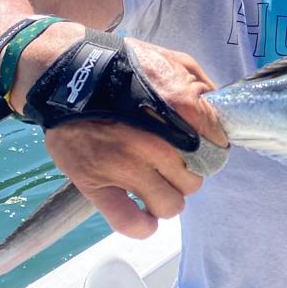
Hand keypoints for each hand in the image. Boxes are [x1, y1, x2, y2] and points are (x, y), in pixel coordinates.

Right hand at [44, 39, 226, 238]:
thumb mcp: (172, 61)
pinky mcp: (95, 184)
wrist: (67, 73)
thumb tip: (219, 119)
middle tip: (173, 163)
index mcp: (180, 112)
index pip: (217, 146)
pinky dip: (142, 226)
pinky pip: (128, 222)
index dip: (212, 147)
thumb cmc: (123, 66)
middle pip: (194, 180)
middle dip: (188, 174)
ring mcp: (125, 167)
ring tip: (156, 184)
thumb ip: (201, 89)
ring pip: (169, 205)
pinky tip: (145, 215)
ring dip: (167, 198)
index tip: (200, 144)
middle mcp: (157, 144)